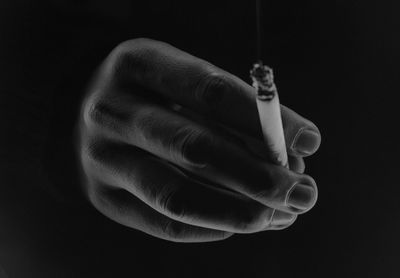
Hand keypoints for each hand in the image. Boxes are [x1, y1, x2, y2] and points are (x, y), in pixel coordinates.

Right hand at [77, 38, 320, 241]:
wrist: (90, 113)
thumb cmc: (156, 94)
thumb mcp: (187, 82)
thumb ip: (233, 113)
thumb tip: (293, 156)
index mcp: (137, 64)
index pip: (210, 91)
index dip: (265, 119)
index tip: (309, 144)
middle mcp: (110, 111)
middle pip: (194, 148)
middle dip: (258, 177)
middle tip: (305, 195)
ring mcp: (100, 159)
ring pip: (177, 195)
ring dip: (239, 212)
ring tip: (280, 216)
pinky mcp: (103, 198)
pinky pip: (164, 223)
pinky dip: (213, 227)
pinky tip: (244, 221)